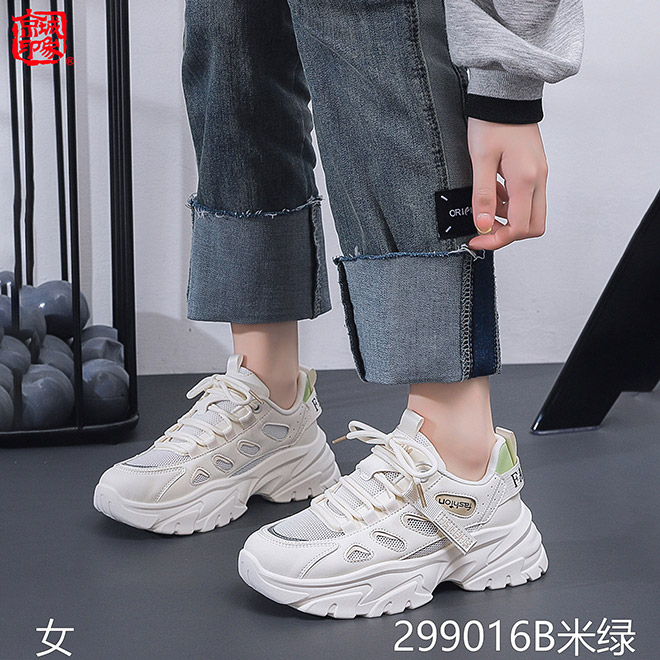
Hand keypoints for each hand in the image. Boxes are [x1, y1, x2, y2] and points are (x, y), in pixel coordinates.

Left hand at [466, 117, 547, 250]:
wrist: (506, 96)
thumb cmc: (492, 123)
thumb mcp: (480, 160)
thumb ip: (483, 195)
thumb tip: (483, 225)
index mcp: (526, 180)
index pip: (518, 227)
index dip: (496, 240)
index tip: (476, 239)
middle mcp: (538, 180)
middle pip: (532, 226)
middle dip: (506, 234)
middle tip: (482, 229)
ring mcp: (539, 175)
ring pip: (530, 214)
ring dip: (507, 219)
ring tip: (485, 207)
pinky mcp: (534, 171)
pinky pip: (527, 199)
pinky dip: (509, 204)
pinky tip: (493, 193)